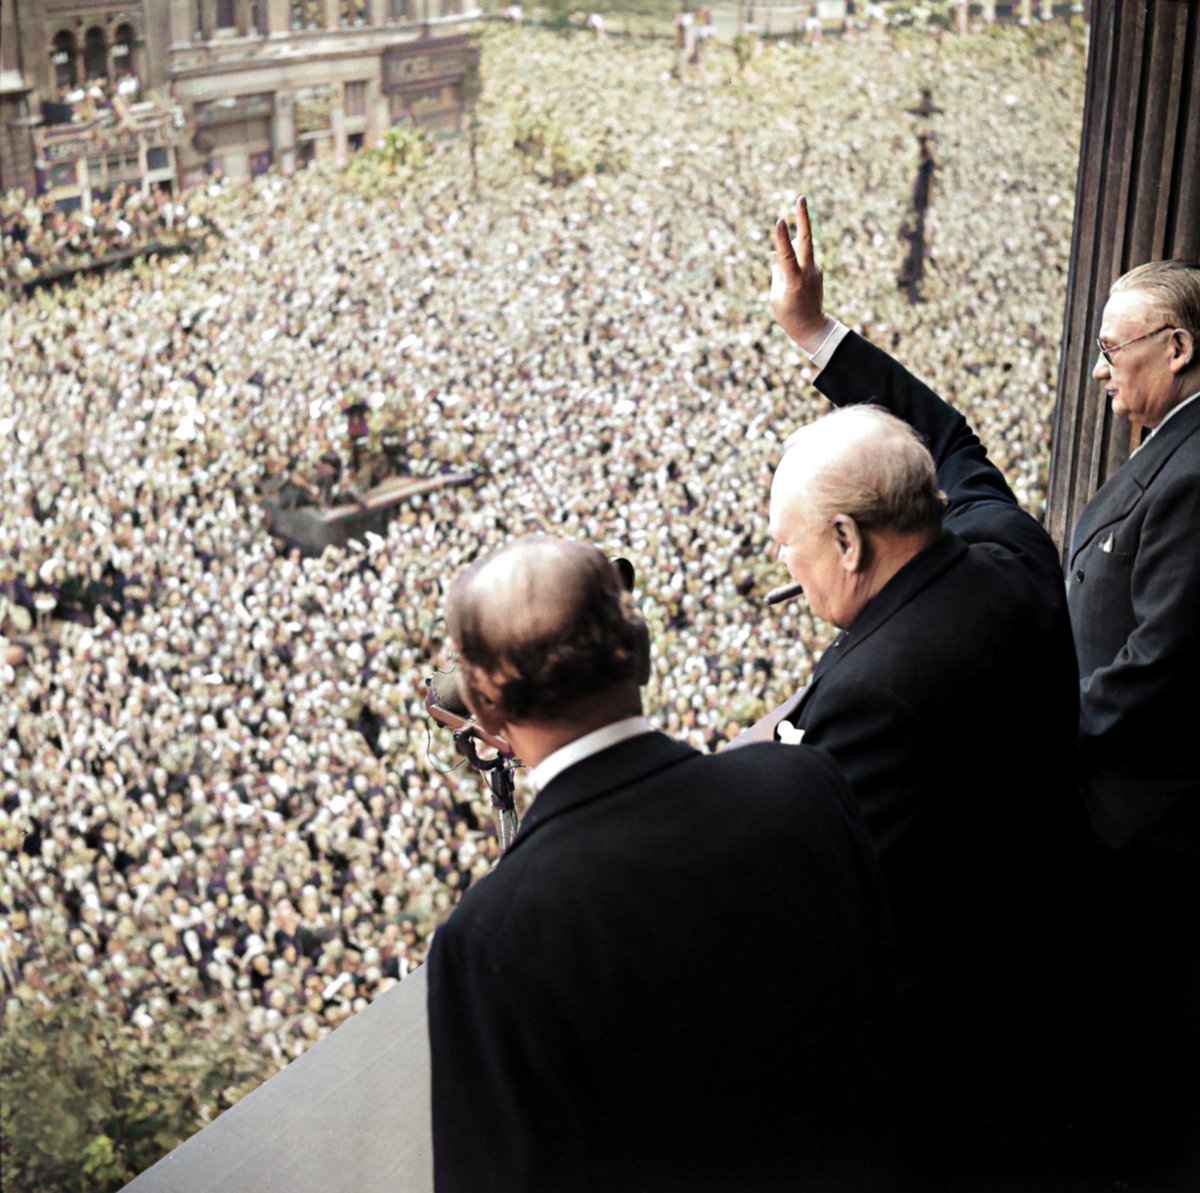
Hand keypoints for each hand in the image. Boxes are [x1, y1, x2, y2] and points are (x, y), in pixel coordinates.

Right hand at [769, 195, 831, 351]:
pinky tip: (794, 274)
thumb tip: (776, 255)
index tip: (779, 220)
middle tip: (801, 198)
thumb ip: (777, 272)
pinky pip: (802, 261)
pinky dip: (795, 259)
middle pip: (806, 240)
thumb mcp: (776, 295)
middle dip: (803, 218)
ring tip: (798, 210)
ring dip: (799, 231)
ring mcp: (814, 270)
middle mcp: (807, 271)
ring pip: (804, 247)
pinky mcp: (816, 272)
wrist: (812, 327)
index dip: (782, 238)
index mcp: (794, 280)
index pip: (787, 255)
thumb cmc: (788, 314)